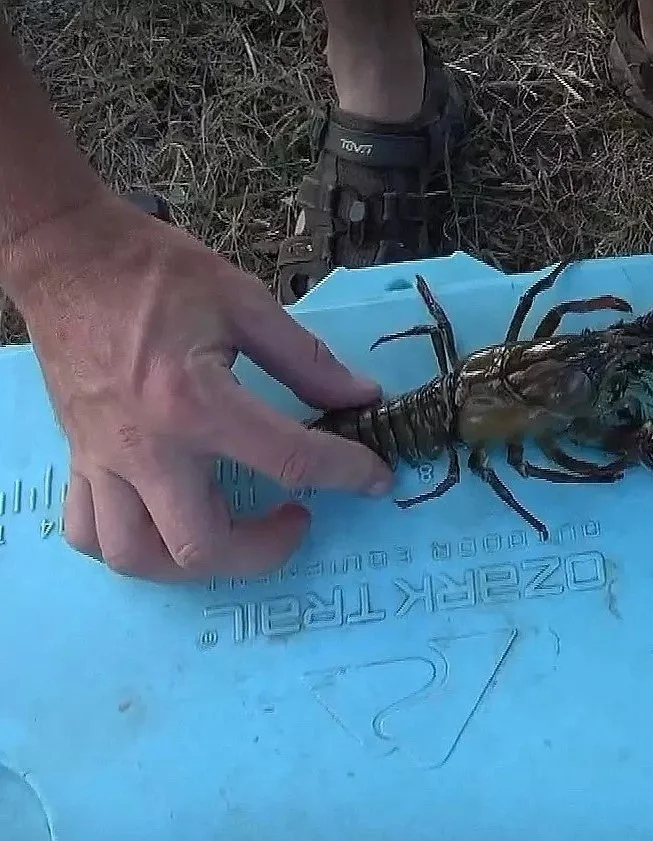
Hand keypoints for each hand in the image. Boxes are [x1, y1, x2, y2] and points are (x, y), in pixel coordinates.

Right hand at [13, 193, 393, 581]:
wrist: (66, 256)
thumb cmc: (155, 272)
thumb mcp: (244, 301)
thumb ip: (307, 359)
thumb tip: (361, 396)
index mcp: (195, 402)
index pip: (289, 460)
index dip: (347, 474)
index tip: (377, 478)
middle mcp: (145, 447)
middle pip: (202, 546)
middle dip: (265, 551)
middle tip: (298, 516)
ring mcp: (103, 461)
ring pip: (138, 556)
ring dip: (198, 563)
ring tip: (236, 532)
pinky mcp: (78, 458)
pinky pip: (90, 531)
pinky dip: (133, 545)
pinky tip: (167, 523)